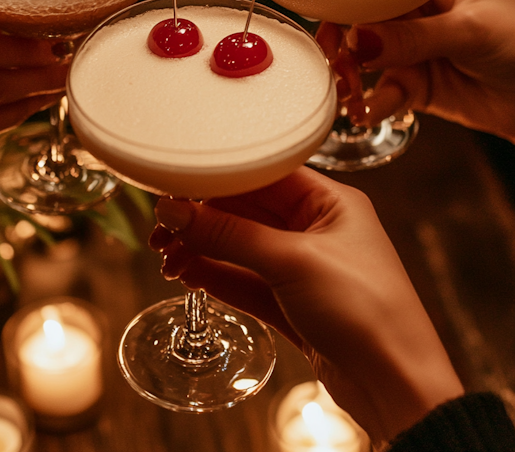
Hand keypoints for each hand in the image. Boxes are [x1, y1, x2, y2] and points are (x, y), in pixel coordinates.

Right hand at [151, 168, 462, 446]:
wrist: (397, 386)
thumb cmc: (368, 311)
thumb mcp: (293, 261)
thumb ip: (230, 234)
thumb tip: (177, 211)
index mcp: (330, 202)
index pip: (264, 175)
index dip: (218, 180)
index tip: (176, 188)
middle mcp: (317, 229)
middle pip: (247, 212)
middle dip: (203, 219)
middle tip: (163, 229)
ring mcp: (304, 267)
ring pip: (241, 248)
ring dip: (204, 249)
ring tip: (168, 257)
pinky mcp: (293, 304)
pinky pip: (245, 280)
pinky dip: (217, 276)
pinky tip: (189, 274)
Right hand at [317, 0, 514, 141]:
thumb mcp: (471, 31)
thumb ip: (414, 38)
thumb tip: (357, 40)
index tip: (327, 9)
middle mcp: (416, 5)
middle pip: (360, 13)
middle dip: (341, 37)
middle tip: (332, 56)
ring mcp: (410, 45)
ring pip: (363, 55)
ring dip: (349, 74)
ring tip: (347, 91)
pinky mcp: (411, 83)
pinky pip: (379, 92)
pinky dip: (368, 104)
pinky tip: (363, 112)